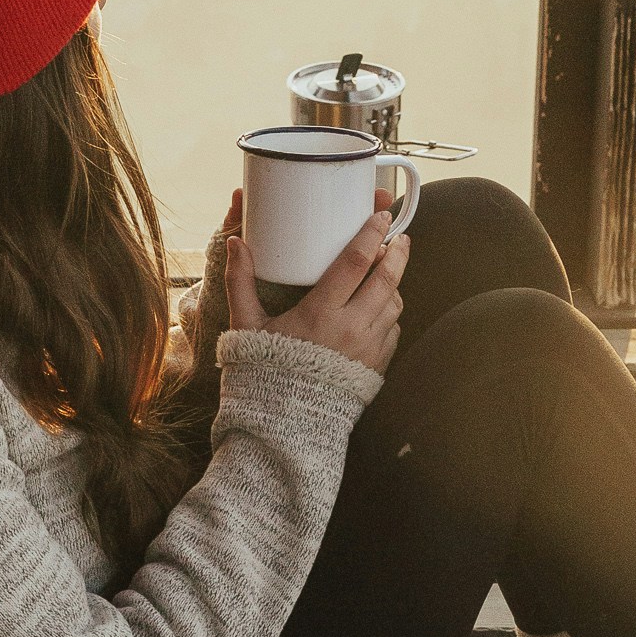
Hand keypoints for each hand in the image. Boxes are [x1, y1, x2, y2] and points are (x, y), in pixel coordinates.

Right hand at [226, 189, 407, 373]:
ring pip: (394, 303)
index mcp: (320, 313)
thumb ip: (240, 282)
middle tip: (400, 236)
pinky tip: (379, 306)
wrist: (286, 419)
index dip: (371, 235)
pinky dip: (389, 313)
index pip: (355, 262)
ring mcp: (368, 348)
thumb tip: (235, 243)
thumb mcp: (247, 324)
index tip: (380, 217)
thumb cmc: (264, 368)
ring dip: (394, 283)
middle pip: (386, 279)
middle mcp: (351, 328)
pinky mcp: (377, 365)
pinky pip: (393, 330)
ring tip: (387, 270)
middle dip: (397, 252)